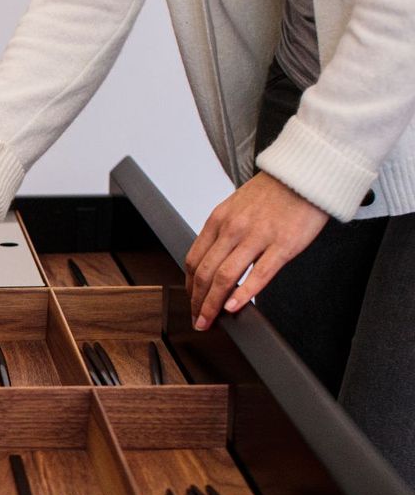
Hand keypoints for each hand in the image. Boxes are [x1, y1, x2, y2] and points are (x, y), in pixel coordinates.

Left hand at [185, 172, 328, 330]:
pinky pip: (259, 274)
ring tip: (211, 320)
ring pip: (226, 277)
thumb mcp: (235, 207)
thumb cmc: (272, 192)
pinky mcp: (283, 244)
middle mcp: (233, 229)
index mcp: (218, 220)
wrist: (305, 174)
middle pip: (206, 273)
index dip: (190, 287)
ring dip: (214, 304)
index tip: (191, 301)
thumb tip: (213, 263)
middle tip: (199, 320)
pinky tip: (235, 307)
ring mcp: (257, 237)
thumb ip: (222, 234)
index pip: (194, 261)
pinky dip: (243, 294)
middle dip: (198, 302)